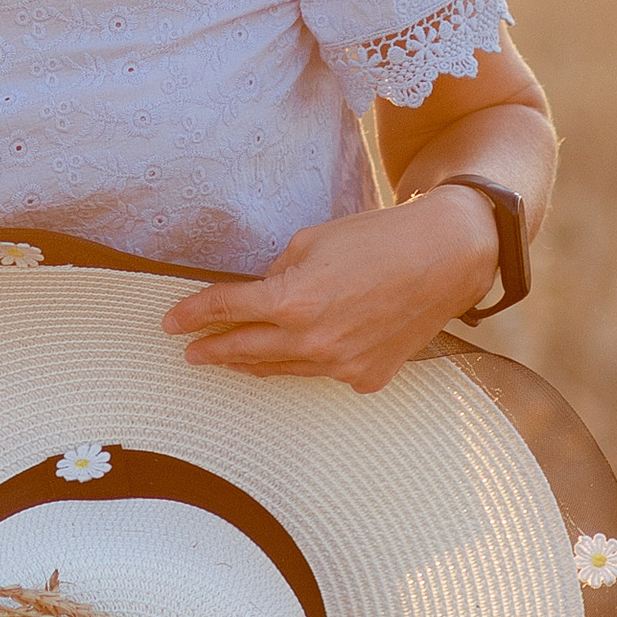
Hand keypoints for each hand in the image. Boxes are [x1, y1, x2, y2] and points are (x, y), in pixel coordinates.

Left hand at [160, 192, 499, 395]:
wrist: (446, 258)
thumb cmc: (377, 239)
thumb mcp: (311, 242)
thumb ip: (277, 275)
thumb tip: (258, 297)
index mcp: (292, 300)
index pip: (226, 310)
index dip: (193, 314)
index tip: (170, 322)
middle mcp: (313, 341)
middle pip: (244, 350)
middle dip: (211, 349)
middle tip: (189, 350)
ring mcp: (341, 366)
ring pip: (281, 369)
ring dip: (251, 362)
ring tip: (230, 358)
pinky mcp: (367, 377)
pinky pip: (322, 374)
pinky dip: (305, 363)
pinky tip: (295, 355)